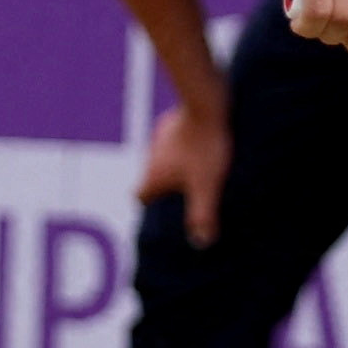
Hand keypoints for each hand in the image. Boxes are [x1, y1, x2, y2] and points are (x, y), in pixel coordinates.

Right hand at [136, 99, 229, 247]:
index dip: (149, 202)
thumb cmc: (205, 148)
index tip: (160, 207)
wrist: (205, 104)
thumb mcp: (207, 186)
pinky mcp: (173, 120)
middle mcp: (152, 156)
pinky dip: (184, 143)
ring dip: (174, 163)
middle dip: (164, 184)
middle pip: (151, 176)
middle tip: (184, 191)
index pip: (140, 195)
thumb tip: (201, 243)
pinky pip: (174, 136)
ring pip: (162, 155)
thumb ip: (202, 216)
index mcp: (154, 175)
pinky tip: (201, 143)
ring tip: (196, 168)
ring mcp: (161, 136)